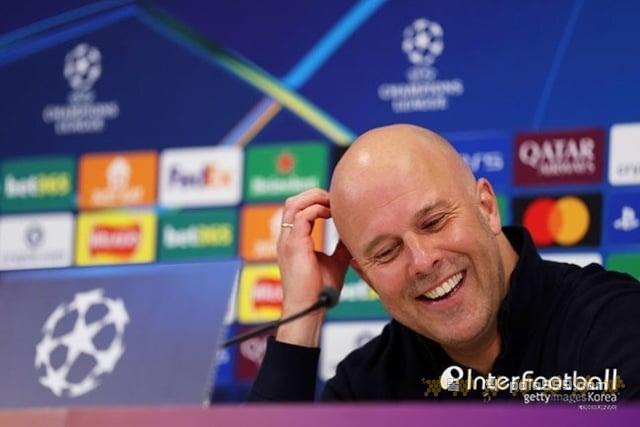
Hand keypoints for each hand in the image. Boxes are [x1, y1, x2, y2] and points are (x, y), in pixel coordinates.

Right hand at [276, 188, 351, 346]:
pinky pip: (302, 216)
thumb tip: (354, 235)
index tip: (336, 204)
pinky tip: (331, 215)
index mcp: (292, 241)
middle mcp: (286, 238)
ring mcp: (287, 241)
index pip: (298, 210)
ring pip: (294, 204)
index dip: (316, 201)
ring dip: (315, 198)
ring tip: (332, 203)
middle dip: (314, 194)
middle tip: (335, 199)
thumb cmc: (320, 292)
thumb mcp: (335, 263)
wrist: (310, 309)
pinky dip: (317, 210)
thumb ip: (341, 247)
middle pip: (293, 201)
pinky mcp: (293, 245)